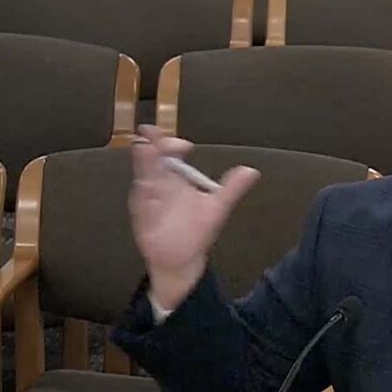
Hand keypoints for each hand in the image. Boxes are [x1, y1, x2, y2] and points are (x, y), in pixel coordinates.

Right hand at [130, 125, 258, 308]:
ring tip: (143, 148)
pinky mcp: (143, 215)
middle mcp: (161, 183)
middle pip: (154, 159)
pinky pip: (140, 202)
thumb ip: (232, 188)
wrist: (183, 257)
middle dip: (153, 146)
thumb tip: (251, 170)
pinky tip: (143, 183)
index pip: (173, 153)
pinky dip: (141, 192)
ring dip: (143, 163)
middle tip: (152, 133)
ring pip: (145, 176)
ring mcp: (150, 197)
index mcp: (177, 177)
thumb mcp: (218, 206)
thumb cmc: (196, 229)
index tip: (186, 145)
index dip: (174, 144)